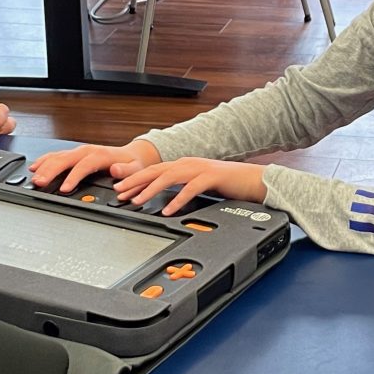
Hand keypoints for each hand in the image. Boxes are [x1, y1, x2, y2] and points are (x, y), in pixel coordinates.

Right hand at [30, 140, 161, 192]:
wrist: (133, 155)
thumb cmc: (133, 164)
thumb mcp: (136, 169)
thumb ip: (126, 171)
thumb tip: (116, 170)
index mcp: (102, 155)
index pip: (84, 165)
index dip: (73, 176)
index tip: (64, 188)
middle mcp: (88, 151)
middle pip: (66, 159)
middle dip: (51, 170)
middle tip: (40, 182)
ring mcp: (80, 151)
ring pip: (59, 156)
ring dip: (45, 165)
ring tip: (34, 177)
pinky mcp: (75, 154)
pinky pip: (57, 155)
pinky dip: (45, 160)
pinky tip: (35, 167)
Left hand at [114, 157, 266, 215]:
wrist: (253, 179)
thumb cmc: (227, 184)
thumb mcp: (199, 185)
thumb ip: (182, 188)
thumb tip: (164, 200)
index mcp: (185, 165)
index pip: (154, 171)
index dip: (135, 179)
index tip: (120, 189)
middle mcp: (189, 164)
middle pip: (156, 171)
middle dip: (135, 181)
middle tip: (120, 192)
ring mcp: (200, 169)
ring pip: (169, 177)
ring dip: (151, 189)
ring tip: (137, 201)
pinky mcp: (212, 177)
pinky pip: (191, 188)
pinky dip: (177, 199)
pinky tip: (168, 210)